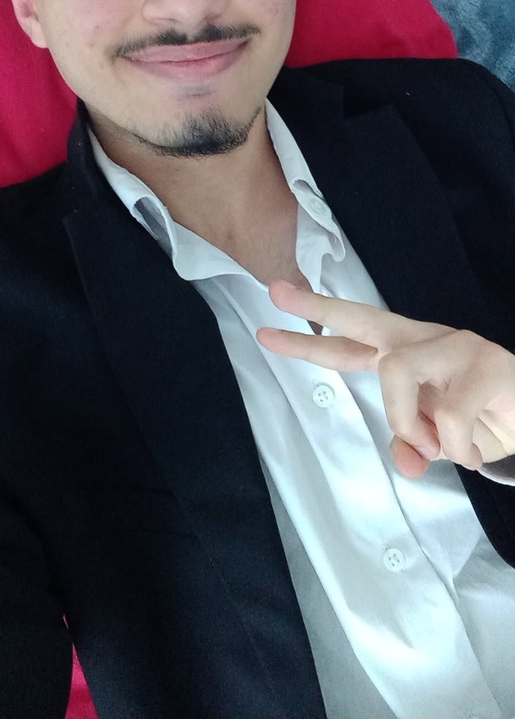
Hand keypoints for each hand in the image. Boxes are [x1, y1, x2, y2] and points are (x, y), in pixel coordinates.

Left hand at [256, 281, 514, 479]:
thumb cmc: (486, 420)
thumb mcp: (441, 441)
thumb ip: (414, 444)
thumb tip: (406, 460)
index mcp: (407, 355)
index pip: (350, 344)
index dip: (308, 340)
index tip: (265, 328)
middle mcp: (426, 341)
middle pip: (363, 317)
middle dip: (317, 306)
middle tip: (277, 292)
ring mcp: (456, 346)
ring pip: (397, 373)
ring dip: (411, 423)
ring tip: (444, 448)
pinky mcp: (487, 364)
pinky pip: (448, 417)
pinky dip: (459, 449)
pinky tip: (477, 450)